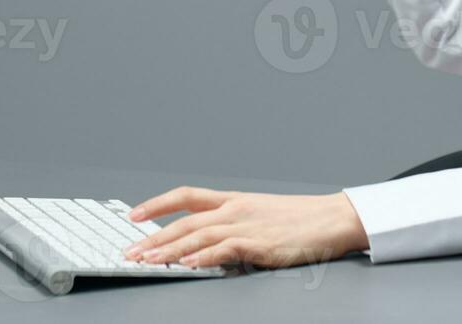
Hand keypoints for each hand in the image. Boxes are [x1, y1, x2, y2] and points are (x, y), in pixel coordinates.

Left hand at [121, 187, 368, 269]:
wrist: (332, 219)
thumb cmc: (299, 219)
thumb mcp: (259, 213)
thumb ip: (232, 223)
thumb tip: (204, 241)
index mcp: (233, 199)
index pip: (186, 195)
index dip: (158, 204)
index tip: (134, 215)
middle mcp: (235, 209)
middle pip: (185, 220)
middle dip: (154, 237)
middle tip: (130, 251)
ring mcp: (246, 225)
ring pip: (198, 235)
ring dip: (168, 250)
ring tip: (147, 261)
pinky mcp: (259, 244)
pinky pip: (223, 250)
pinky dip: (202, 258)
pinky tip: (186, 265)